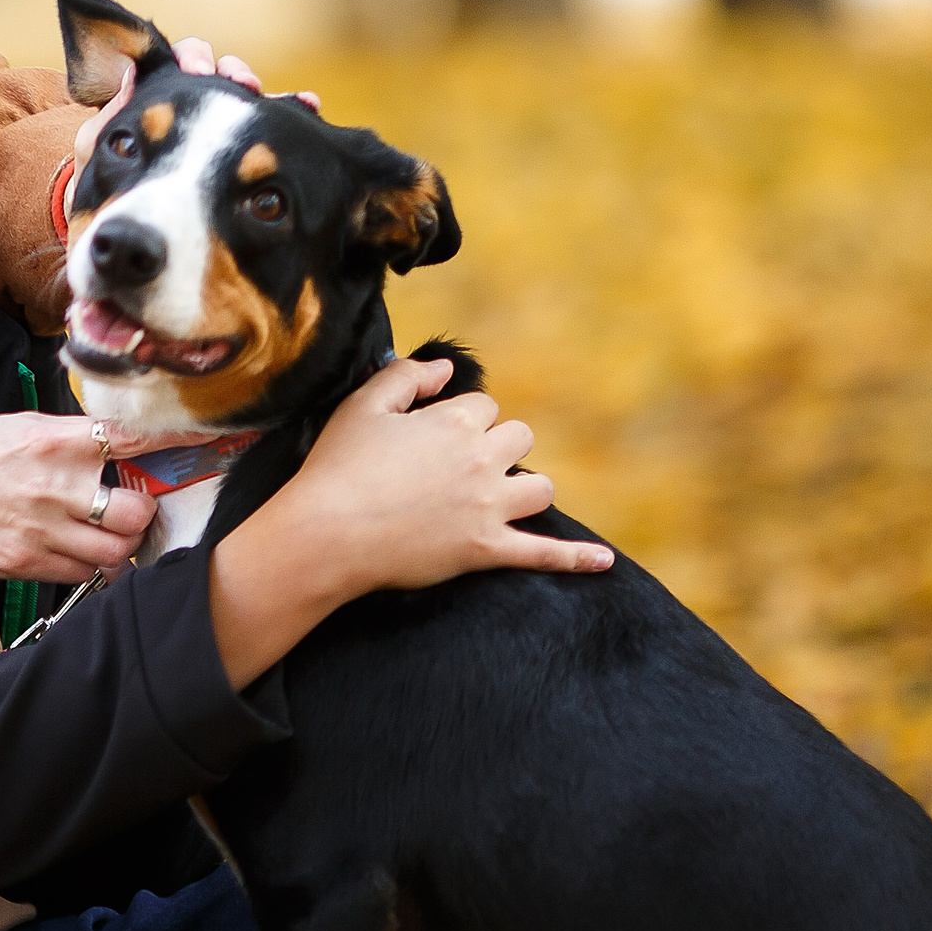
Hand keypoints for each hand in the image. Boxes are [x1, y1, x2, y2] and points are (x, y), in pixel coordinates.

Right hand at [0, 413, 220, 582]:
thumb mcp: (13, 427)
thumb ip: (66, 437)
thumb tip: (114, 443)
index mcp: (53, 439)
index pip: (135, 438)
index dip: (180, 440)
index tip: (211, 438)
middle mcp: (54, 485)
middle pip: (137, 511)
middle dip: (142, 511)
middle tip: (131, 505)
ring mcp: (41, 530)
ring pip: (117, 552)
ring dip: (121, 545)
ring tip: (106, 533)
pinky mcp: (26, 564)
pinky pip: (83, 574)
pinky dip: (91, 566)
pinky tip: (77, 551)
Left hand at [70, 41, 314, 199]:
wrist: (136, 240)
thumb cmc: (114, 194)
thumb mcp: (101, 160)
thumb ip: (109, 123)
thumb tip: (130, 76)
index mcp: (165, 102)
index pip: (184, 63)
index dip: (196, 57)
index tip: (198, 69)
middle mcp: (199, 111)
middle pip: (224, 75)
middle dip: (234, 73)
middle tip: (242, 83)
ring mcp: (226, 134)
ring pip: (252, 100)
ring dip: (264, 94)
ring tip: (278, 97)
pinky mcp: (247, 157)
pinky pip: (274, 131)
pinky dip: (290, 114)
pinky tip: (308, 106)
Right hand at [205, 357, 605, 686]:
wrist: (327, 534)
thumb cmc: (338, 466)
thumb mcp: (362, 405)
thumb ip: (407, 376)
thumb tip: (449, 369)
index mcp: (453, 421)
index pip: (483, 406)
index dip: (458, 419)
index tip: (429, 438)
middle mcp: (481, 459)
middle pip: (520, 439)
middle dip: (497, 447)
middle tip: (459, 467)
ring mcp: (489, 507)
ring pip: (540, 488)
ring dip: (525, 488)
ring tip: (499, 497)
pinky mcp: (487, 550)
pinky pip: (544, 554)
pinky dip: (576, 558)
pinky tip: (603, 561)